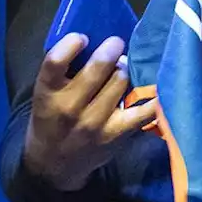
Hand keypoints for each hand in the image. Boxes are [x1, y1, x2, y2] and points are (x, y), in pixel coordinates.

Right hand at [22, 33, 158, 191]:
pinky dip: (153, 98)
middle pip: (96, 69)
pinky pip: (142, 112)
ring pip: (120, 82)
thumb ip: (63, 70)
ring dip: (124, 69)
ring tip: (123, 67)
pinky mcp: (115, 134)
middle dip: (111, 49)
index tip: (83, 38)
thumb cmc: (51, 117)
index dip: (72, 43)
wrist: (53, 164)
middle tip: (116, 42)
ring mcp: (94, 123)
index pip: (55, 61)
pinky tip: (157, 86)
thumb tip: (95, 39)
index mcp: (46, 92)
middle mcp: (69, 107)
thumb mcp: (45, 93)